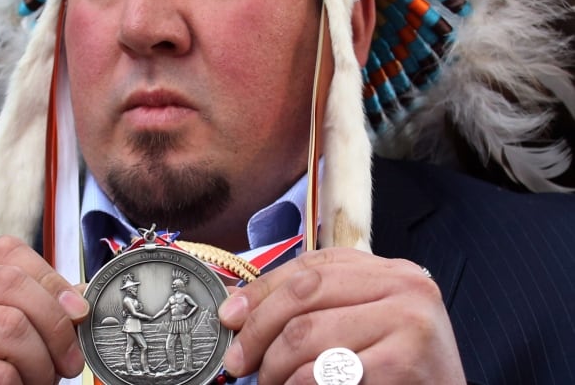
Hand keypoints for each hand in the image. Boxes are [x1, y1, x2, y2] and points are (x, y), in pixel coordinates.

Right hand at [0, 236, 89, 384]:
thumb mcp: (20, 341)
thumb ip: (44, 313)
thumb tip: (79, 299)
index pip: (8, 252)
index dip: (53, 281)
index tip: (77, 314)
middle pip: (9, 282)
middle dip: (53, 325)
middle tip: (68, 361)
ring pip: (7, 324)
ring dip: (39, 363)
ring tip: (35, 382)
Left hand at [218, 248, 463, 383]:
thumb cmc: (399, 373)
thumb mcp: (363, 326)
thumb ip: (316, 308)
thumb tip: (240, 307)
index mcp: (391, 272)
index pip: (312, 266)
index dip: (263, 290)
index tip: (231, 316)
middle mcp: (405, 286)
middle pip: (304, 294)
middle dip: (258, 330)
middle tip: (238, 361)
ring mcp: (409, 322)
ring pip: (307, 334)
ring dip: (274, 367)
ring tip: (270, 383)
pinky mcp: (404, 362)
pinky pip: (324, 372)